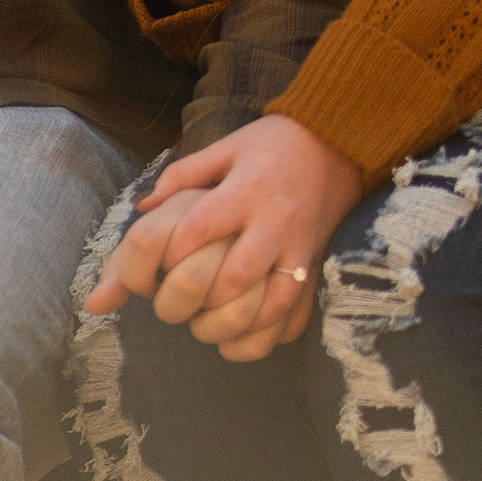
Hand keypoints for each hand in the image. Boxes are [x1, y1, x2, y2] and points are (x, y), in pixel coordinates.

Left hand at [83, 116, 364, 361]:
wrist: (340, 144)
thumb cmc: (274, 145)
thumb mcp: (226, 148)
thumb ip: (183, 176)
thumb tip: (141, 207)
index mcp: (245, 190)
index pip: (200, 229)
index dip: (172, 253)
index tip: (158, 263)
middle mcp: (274, 224)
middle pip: (235, 276)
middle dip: (200, 298)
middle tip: (176, 305)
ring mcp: (301, 250)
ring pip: (271, 302)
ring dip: (234, 323)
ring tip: (206, 326)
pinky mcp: (318, 268)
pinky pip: (298, 313)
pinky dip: (271, 334)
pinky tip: (244, 336)